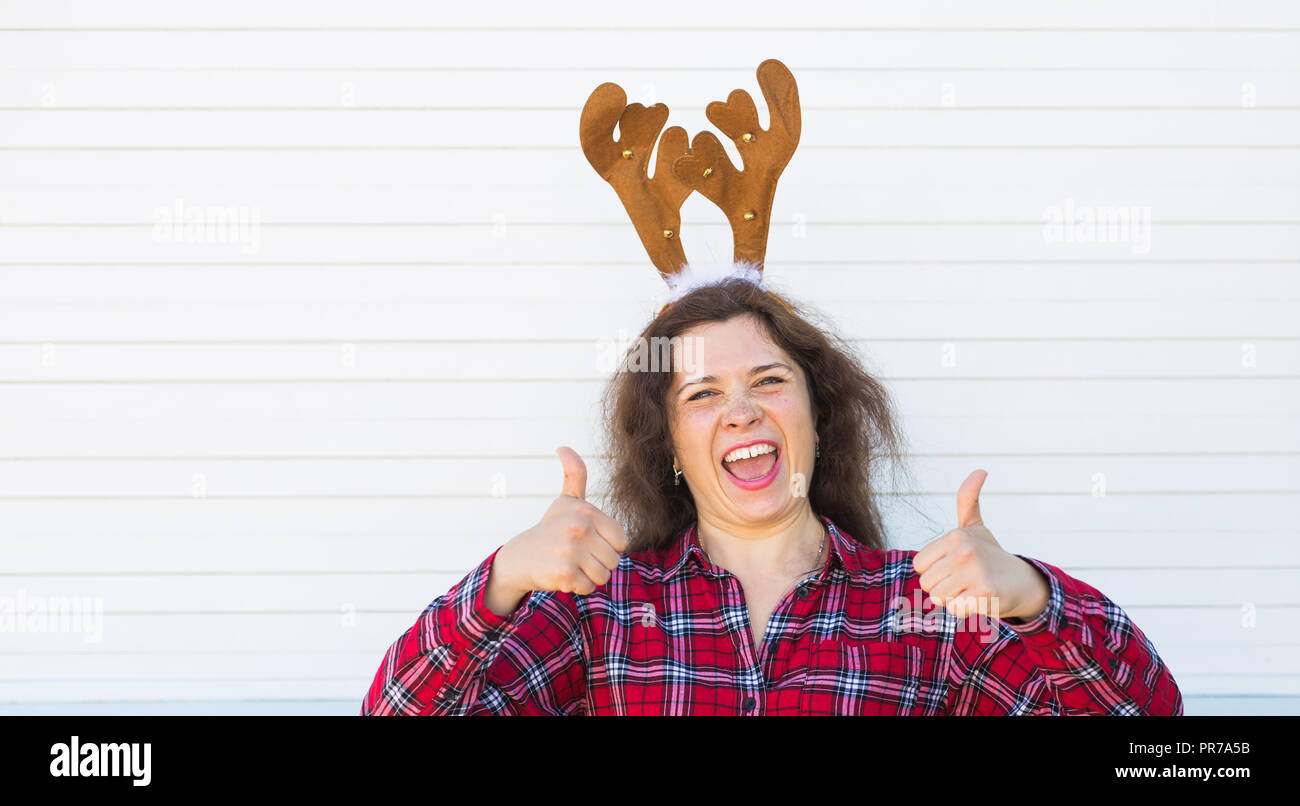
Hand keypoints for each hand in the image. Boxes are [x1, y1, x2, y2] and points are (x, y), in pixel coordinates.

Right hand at [491, 446, 629, 601]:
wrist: (520, 557)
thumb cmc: (551, 528)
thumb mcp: (566, 501)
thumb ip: (574, 474)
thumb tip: (563, 447)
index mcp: (587, 510)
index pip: (621, 541)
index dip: (607, 546)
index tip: (588, 541)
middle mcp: (579, 527)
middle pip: (614, 560)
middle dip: (598, 563)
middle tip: (576, 555)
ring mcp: (571, 551)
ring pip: (603, 576)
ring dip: (589, 576)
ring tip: (570, 564)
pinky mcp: (564, 573)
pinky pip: (589, 588)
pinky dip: (578, 587)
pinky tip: (563, 576)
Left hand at [911, 469, 1049, 621]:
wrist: (1023, 582)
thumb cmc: (990, 554)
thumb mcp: (975, 526)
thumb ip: (968, 499)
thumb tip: (980, 470)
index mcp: (956, 536)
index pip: (919, 566)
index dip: (933, 571)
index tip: (952, 566)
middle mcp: (965, 550)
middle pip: (927, 584)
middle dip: (942, 587)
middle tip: (964, 580)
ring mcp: (975, 572)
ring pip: (938, 598)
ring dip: (952, 599)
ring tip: (970, 589)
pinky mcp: (985, 593)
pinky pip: (954, 610)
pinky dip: (964, 610)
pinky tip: (978, 600)